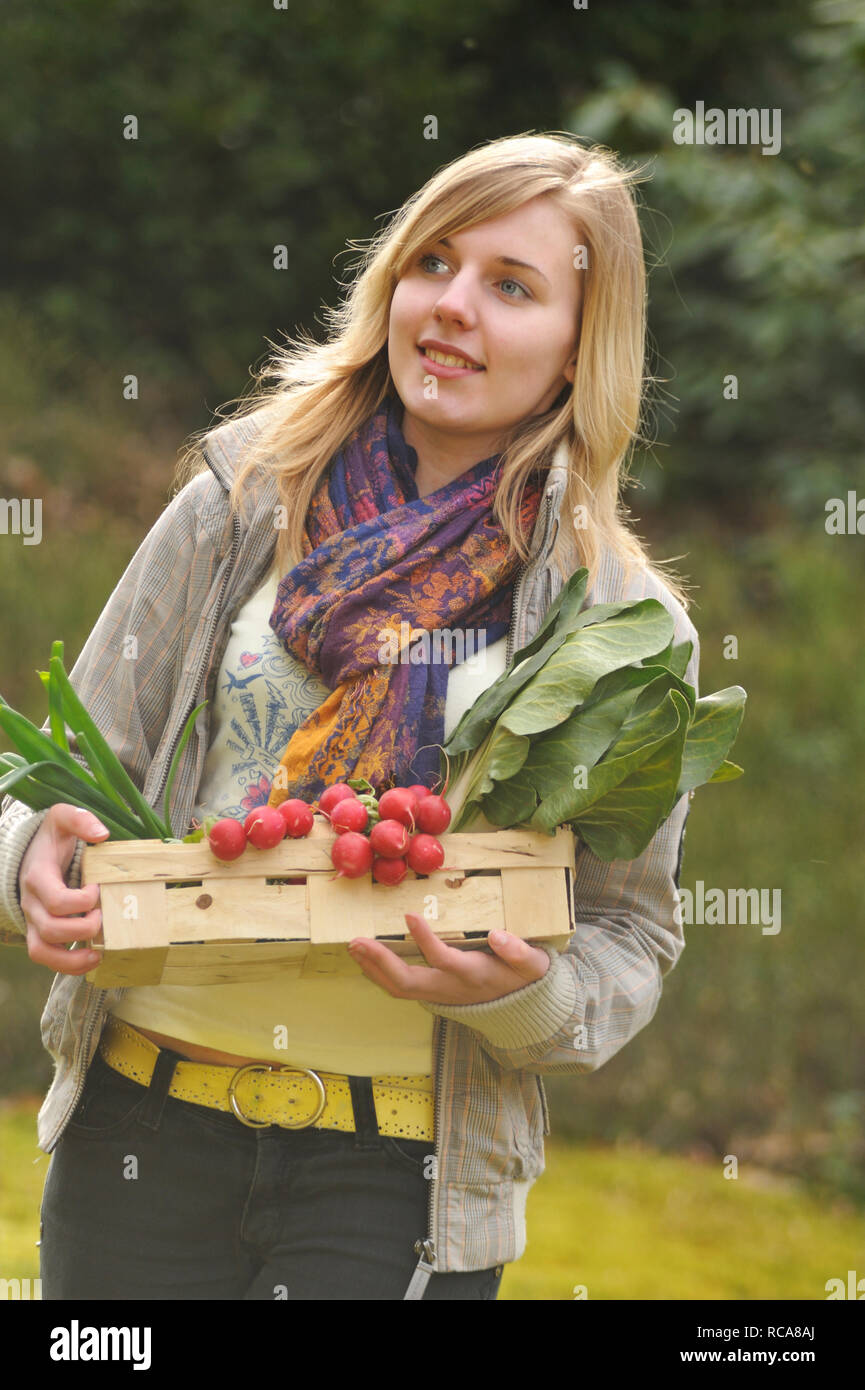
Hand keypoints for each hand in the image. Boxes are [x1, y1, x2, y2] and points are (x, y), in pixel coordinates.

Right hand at [19, 804, 109, 974]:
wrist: (31, 851)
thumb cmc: (52, 838)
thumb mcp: (62, 818)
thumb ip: (80, 819)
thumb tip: (101, 834)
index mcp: (38, 877)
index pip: (56, 900)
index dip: (83, 901)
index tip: (98, 888)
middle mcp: (31, 903)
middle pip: (51, 929)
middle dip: (84, 927)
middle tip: (104, 914)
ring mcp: (33, 920)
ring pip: (42, 951)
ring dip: (72, 958)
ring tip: (98, 954)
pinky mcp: (39, 932)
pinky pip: (45, 957)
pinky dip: (67, 965)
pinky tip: (91, 959)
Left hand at [347, 912, 550, 1004]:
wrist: (521, 1010)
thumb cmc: (524, 978)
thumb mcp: (531, 964)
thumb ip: (518, 951)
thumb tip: (498, 935)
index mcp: (473, 975)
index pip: (443, 960)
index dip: (425, 940)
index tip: (409, 914)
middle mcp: (450, 988)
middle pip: (407, 981)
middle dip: (379, 962)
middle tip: (357, 940)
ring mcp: (438, 994)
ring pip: (398, 988)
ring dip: (372, 968)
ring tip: (354, 946)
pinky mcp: (432, 994)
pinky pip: (399, 988)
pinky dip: (378, 974)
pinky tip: (365, 958)